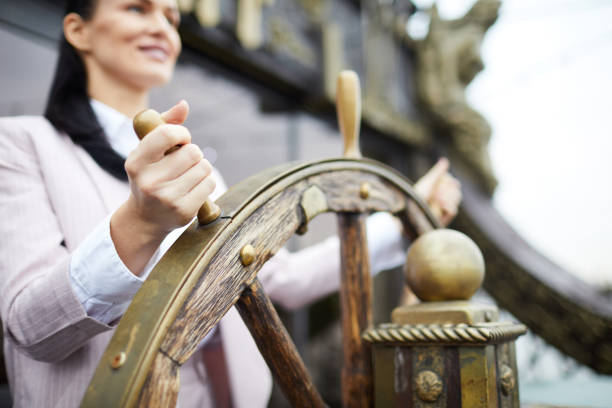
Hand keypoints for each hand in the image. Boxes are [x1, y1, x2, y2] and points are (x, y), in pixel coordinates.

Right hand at [111, 101, 214, 274]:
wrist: (145, 218)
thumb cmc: (149, 175)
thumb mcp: (148, 150)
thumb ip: (165, 124)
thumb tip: (184, 105)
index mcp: (136, 162)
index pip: (168, 134)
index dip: (182, 134)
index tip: (181, 140)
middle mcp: (149, 181)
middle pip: (193, 152)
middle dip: (193, 153)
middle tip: (184, 162)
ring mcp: (167, 198)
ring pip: (204, 167)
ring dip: (201, 168)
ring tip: (188, 176)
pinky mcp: (184, 211)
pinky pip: (210, 184)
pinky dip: (206, 183)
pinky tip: (193, 188)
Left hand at [414, 158, 461, 226]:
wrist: (412, 212)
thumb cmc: (417, 196)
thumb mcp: (428, 182)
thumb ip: (437, 172)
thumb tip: (444, 160)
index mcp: (438, 189)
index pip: (452, 182)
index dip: (448, 180)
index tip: (443, 179)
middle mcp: (442, 198)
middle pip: (456, 190)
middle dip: (448, 189)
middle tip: (437, 191)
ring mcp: (444, 208)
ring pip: (456, 198)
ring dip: (447, 196)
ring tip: (437, 198)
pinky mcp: (444, 218)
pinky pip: (453, 210)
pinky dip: (447, 206)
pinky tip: (440, 204)